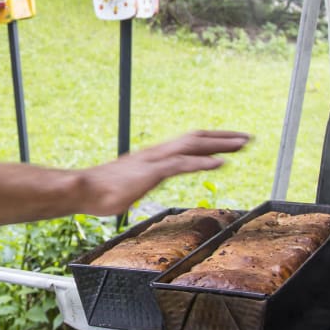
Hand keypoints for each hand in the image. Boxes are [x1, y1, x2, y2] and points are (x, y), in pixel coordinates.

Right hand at [79, 130, 250, 215]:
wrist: (82, 190)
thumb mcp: (126, 186)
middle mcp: (156, 153)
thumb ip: (138, 183)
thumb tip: (138, 186)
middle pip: (195, 138)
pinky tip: (221, 162)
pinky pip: (182, 164)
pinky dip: (203, 161)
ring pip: (193, 145)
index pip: (186, 142)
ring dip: (220, 143)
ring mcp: (154, 161)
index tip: (228, 142)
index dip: (209, 140)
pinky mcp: (151, 172)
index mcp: (151, 157)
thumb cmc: (99, 191)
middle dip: (223, 137)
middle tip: (247, 138)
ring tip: (243, 144)